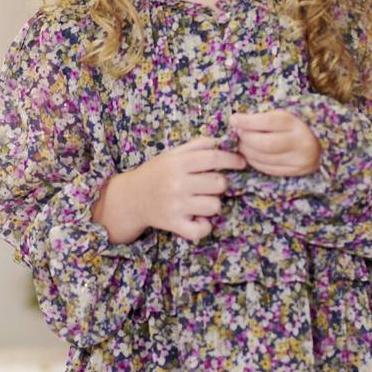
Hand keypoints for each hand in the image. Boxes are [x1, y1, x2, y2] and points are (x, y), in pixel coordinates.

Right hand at [93, 133, 244, 245]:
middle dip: (219, 183)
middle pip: (219, 183)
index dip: (232, 159)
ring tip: (200, 201)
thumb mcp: (173, 154)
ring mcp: (175, 205)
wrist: (131, 198)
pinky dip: (204, 226)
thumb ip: (198, 145)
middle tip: (209, 185)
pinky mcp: (173, 224)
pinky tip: (198, 219)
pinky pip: (201, 230)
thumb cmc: (157, 173)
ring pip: (214, 206)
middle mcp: (176, 183)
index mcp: (177, 163)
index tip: (241, 162)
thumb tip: (224, 141)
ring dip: (212, 204)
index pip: (214, 158)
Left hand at [228, 106, 321, 177]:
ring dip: (247, 152)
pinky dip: (255, 162)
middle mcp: (300, 142)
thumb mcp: (285, 114)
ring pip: (265, 159)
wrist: (322, 142)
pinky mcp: (296, 172)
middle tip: (237, 134)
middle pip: (265, 144)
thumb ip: (264, 117)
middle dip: (246, 139)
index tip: (233, 119)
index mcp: (297, 123)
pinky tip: (251, 155)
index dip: (247, 121)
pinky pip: (269, 169)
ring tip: (242, 145)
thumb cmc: (296, 124)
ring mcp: (299, 160)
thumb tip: (236, 121)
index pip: (268, 122)